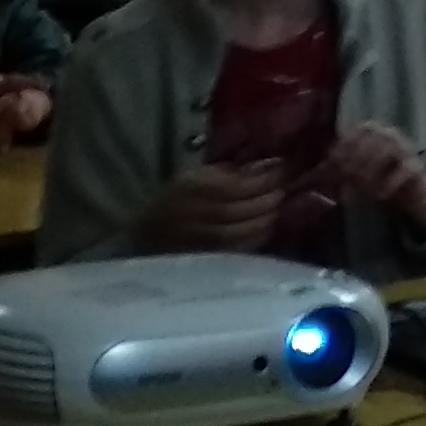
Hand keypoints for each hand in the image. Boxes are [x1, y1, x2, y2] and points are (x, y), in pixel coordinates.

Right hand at [144, 160, 285, 252]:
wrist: (143, 237)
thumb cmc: (173, 201)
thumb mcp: (196, 177)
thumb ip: (231, 172)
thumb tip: (269, 166)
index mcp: (190, 188)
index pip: (234, 186)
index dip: (262, 179)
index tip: (282, 170)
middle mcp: (193, 215)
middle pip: (239, 210)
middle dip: (266, 201)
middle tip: (282, 192)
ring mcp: (197, 241)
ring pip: (239, 233)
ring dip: (263, 221)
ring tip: (276, 210)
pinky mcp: (203, 260)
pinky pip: (234, 251)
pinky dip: (254, 239)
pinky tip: (264, 230)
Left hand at [327, 122, 425, 234]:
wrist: (410, 189)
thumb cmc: (375, 176)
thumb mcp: (352, 172)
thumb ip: (335, 170)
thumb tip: (310, 177)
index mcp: (369, 130)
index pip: (353, 133)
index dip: (340, 149)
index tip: (330, 167)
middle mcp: (388, 133)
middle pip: (369, 140)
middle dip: (353, 161)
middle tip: (344, 180)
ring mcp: (405, 147)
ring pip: (387, 151)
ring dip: (371, 170)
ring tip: (361, 188)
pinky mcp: (417, 165)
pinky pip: (405, 169)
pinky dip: (390, 182)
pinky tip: (379, 196)